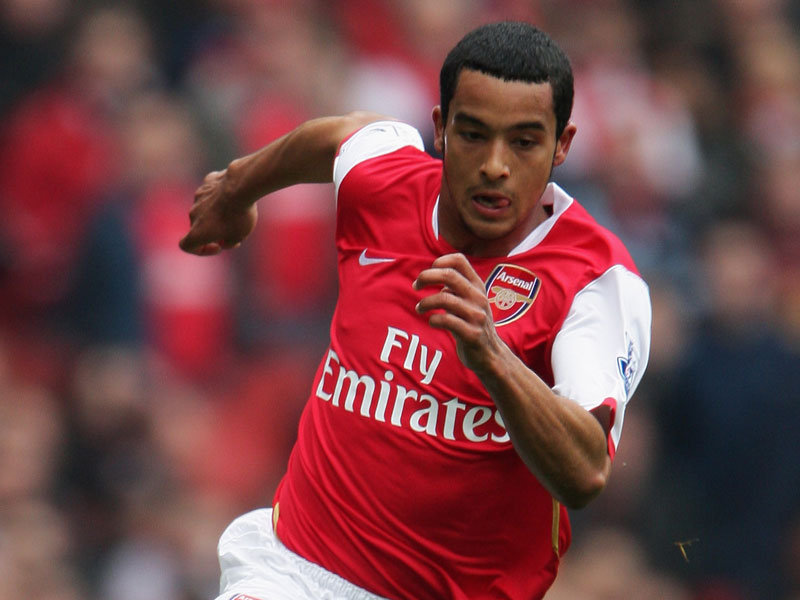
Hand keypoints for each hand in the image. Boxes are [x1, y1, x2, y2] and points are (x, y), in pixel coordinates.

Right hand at [179, 169, 257, 255]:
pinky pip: (211, 193)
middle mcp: (193, 214)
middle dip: (215, 231)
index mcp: (197, 232)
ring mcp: (198, 197)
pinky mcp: (207, 183)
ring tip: (240, 212)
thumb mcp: (239, 237)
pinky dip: (221, 197)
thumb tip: (224, 240)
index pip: (186, 245)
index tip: (218, 246)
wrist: (241, 186)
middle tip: (236, 231)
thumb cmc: (239, 215)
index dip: (201, 250)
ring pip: (206, 209)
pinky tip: (237, 196)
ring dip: (218, 214)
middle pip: (199, 227)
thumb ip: (228, 242)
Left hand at [413, 253, 502, 374]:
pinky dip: (433, 319)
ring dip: (425, 302)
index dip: (439, 262)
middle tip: (416, 286)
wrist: (491, 355)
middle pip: (449, 275)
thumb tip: (433, 274)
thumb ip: (456, 288)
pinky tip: (432, 322)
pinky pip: (447, 321)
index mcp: (477, 286)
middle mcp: (479, 297)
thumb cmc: (473, 325)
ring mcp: (477, 316)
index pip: (459, 260)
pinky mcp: (472, 334)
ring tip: (420, 308)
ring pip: (444, 298)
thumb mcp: (470, 301)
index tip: (428, 273)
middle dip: (426, 277)